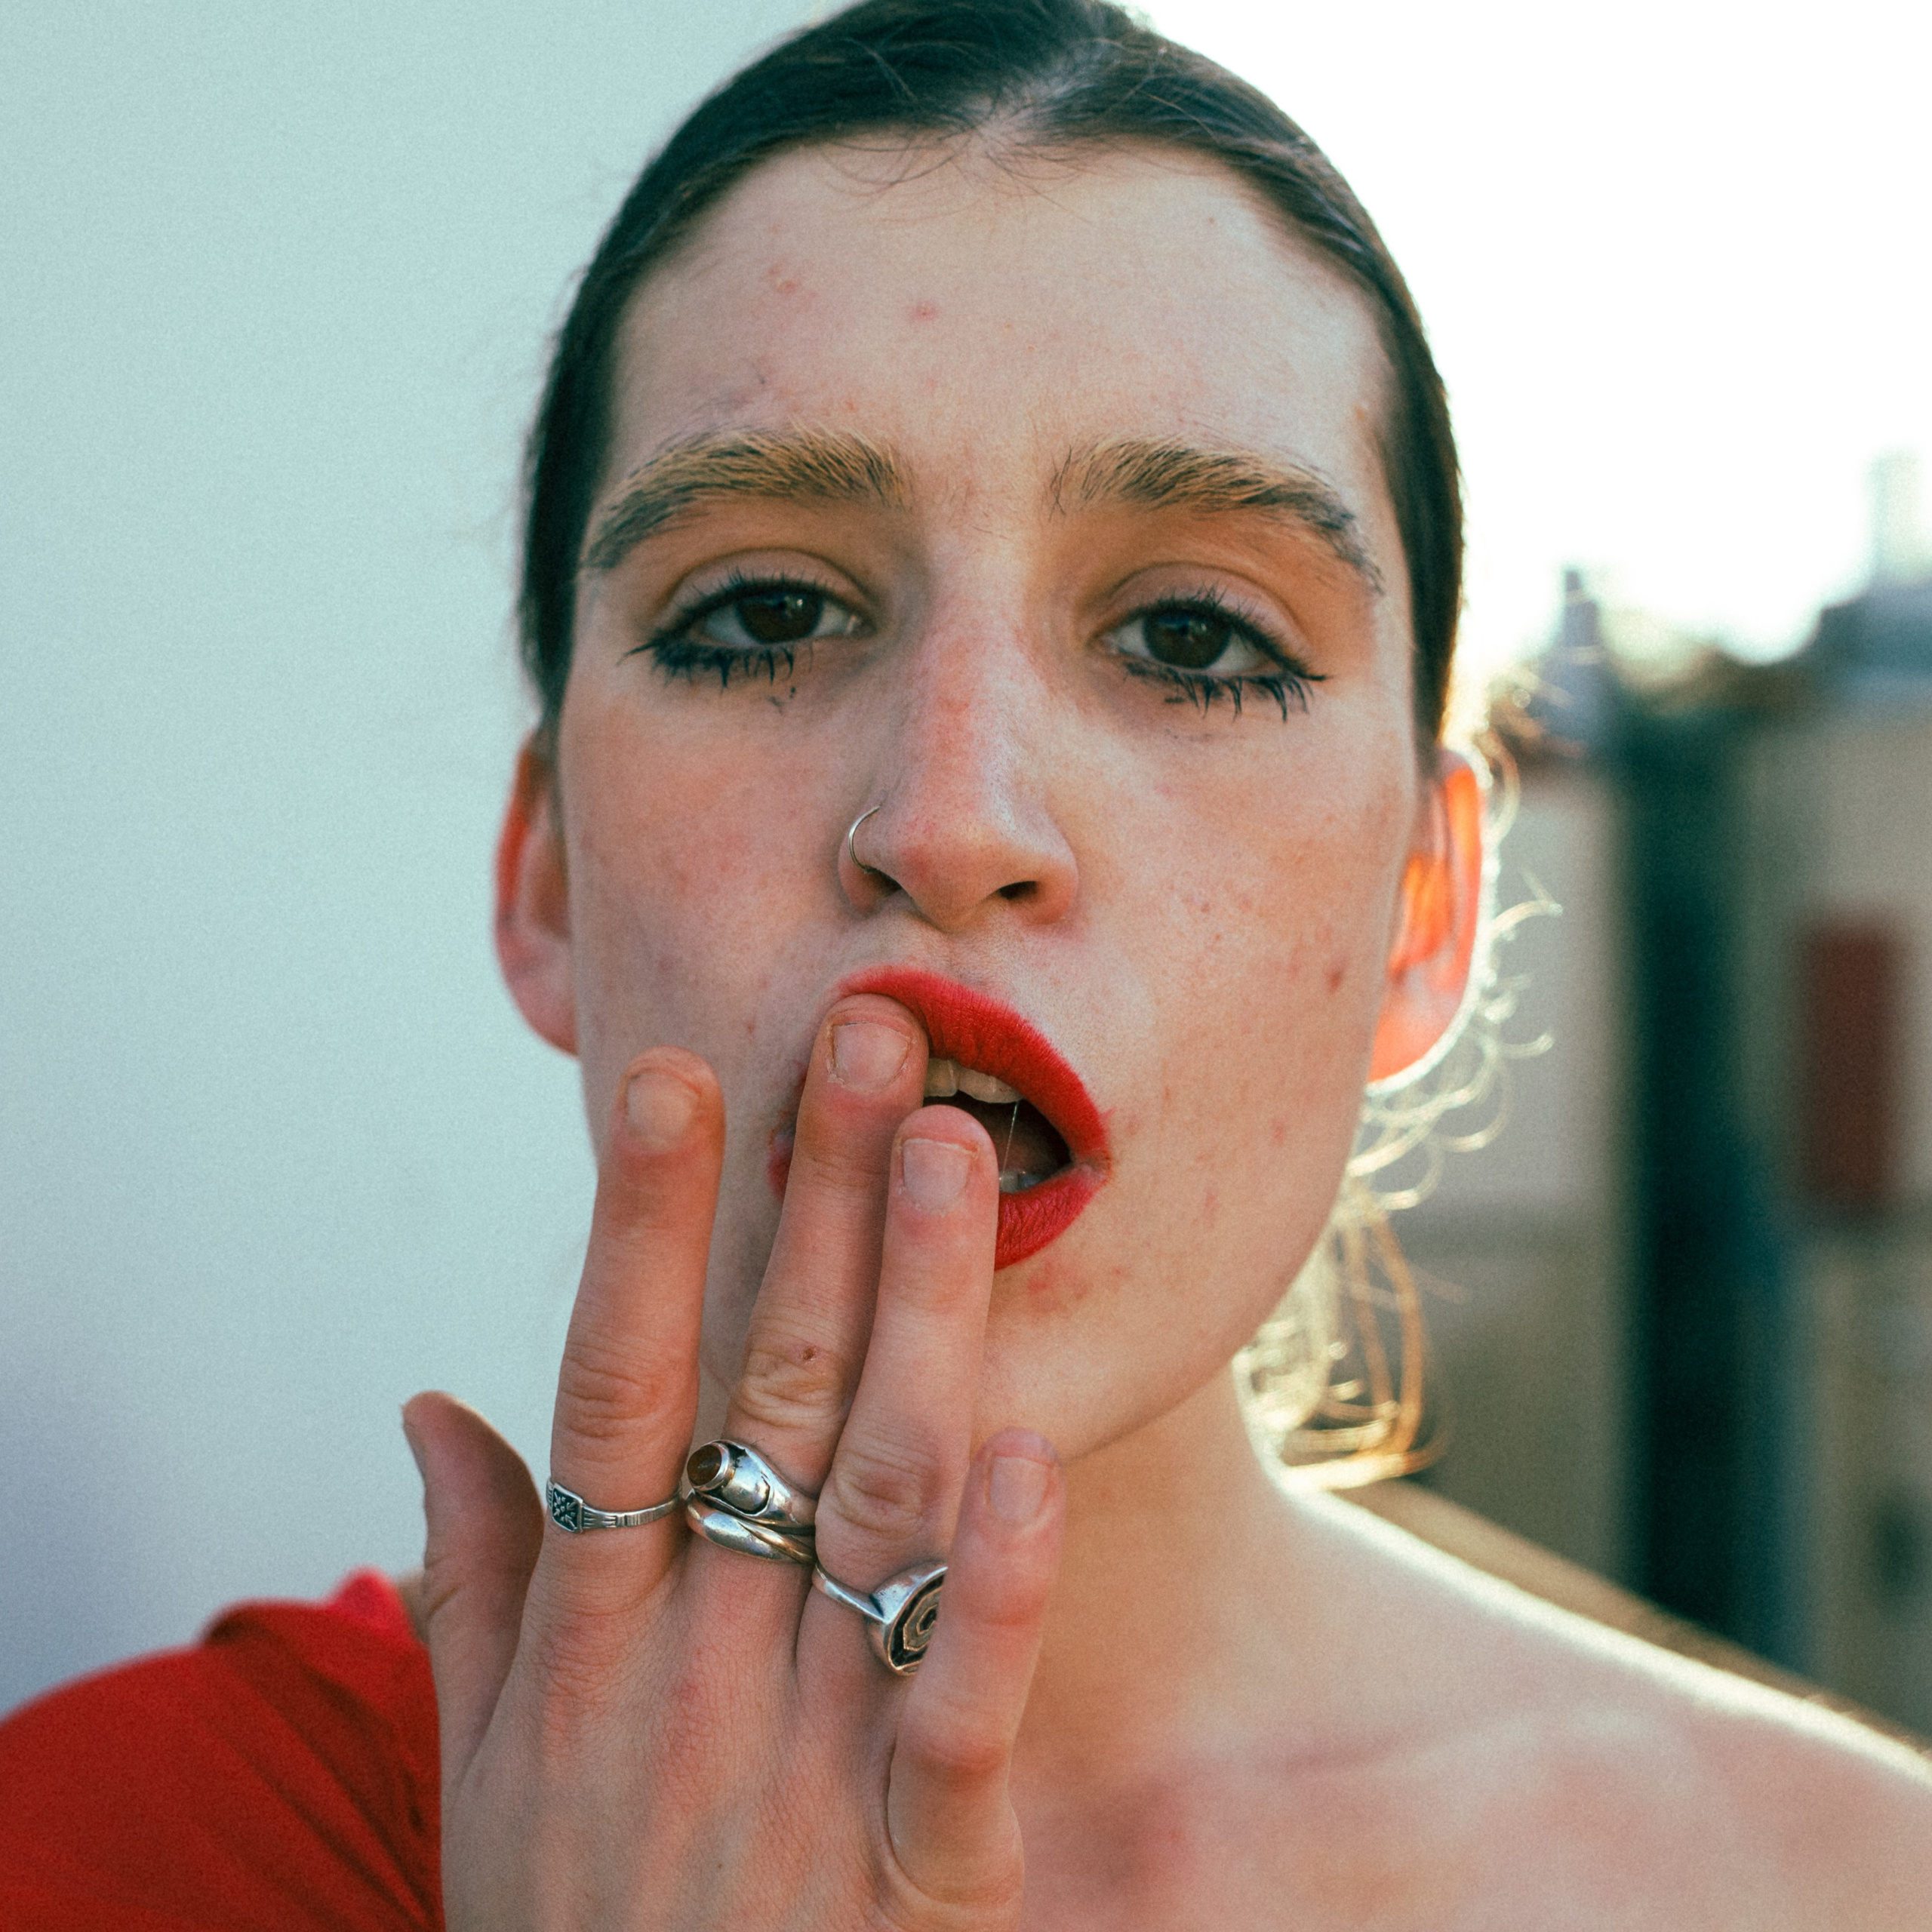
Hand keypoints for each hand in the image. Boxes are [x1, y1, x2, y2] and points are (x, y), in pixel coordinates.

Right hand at [404, 995, 1064, 1928]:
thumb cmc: (576, 1931)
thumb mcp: (482, 1766)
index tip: (673, 1079)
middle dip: (817, 1205)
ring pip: (873, 1494)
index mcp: (593, 1633)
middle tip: (875, 1041)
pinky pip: (962, 1700)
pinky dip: (997, 1582)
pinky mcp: (921, 1859)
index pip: (617, 1385)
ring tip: (955, 1152)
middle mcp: (698, 1662)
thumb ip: (473, 1577)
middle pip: (766, 1391)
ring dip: (917, 1314)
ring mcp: (808, 1750)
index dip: (644, 1227)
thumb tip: (431, 1398)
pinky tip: (1030, 1453)